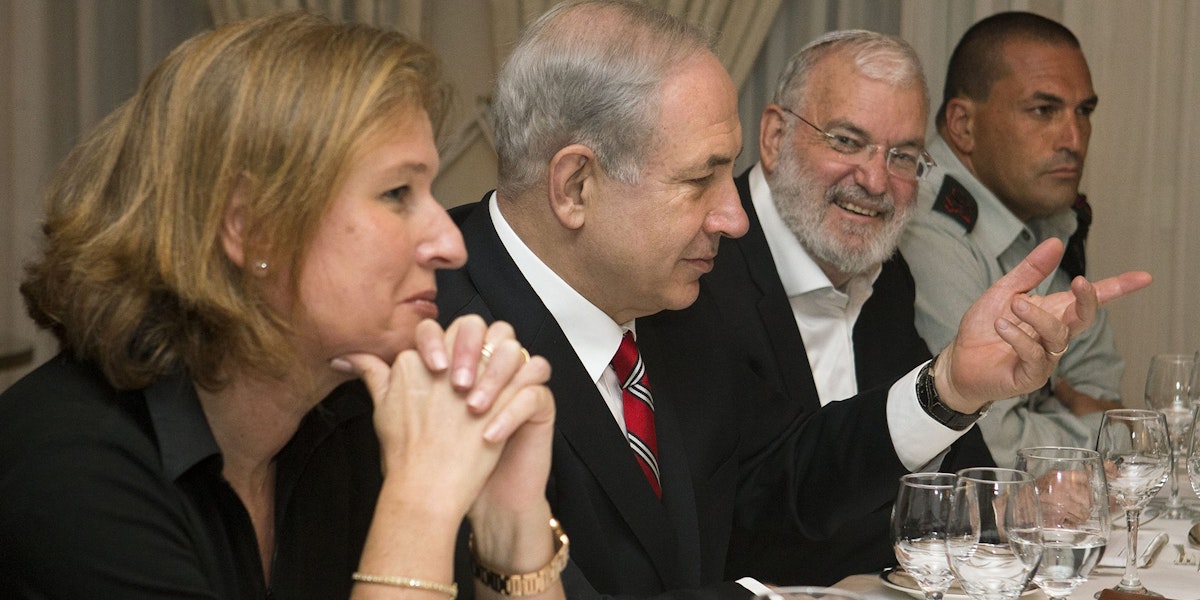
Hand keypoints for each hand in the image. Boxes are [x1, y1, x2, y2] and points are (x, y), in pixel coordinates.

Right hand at [335, 317, 550, 517]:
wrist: (427, 489)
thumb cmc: (404, 456)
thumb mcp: (382, 409)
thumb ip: (373, 374)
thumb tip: (349, 357)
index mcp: (412, 362)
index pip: (433, 333)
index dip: (445, 345)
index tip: (449, 367)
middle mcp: (445, 365)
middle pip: (469, 328)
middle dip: (477, 341)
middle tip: (478, 365)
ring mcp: (476, 378)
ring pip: (501, 341)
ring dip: (505, 353)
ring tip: (502, 373)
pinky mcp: (502, 396)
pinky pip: (522, 370)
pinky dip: (524, 374)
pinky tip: (521, 385)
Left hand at [936, 238, 1150, 412]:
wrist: (959, 361)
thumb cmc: (984, 328)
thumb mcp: (1004, 291)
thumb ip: (1030, 271)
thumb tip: (1055, 242)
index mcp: (1053, 312)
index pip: (1091, 300)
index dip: (1118, 289)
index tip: (1144, 277)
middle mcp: (1055, 335)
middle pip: (1085, 319)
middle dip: (1089, 301)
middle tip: (1080, 283)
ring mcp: (1045, 358)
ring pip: (1058, 336)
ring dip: (1037, 316)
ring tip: (1013, 303)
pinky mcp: (1030, 377)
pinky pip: (1035, 356)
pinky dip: (1018, 338)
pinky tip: (1001, 326)